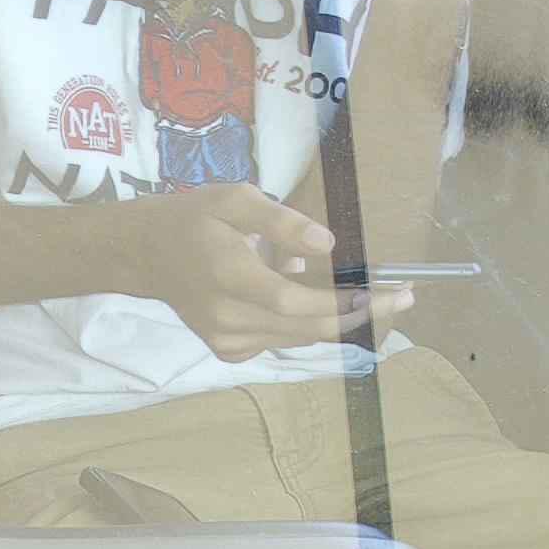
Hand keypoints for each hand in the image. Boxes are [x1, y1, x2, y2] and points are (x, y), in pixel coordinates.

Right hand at [122, 184, 412, 363]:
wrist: (145, 254)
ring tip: (348, 284)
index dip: (346, 301)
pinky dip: (300, 323)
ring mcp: (225, 338)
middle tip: (403, 297)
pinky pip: (279, 342)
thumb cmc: (194, 218)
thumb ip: (281, 222)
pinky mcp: (227, 349)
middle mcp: (227, 316)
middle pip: (306, 328)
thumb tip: (327, 245)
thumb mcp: (236, 199)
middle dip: (359, 314)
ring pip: (297, 338)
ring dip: (333, 315)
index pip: (296, 301)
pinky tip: (296, 294)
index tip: (390, 291)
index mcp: (229, 275)